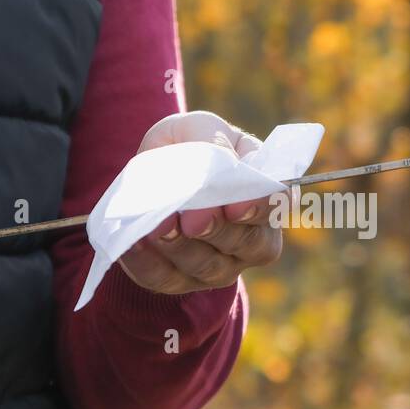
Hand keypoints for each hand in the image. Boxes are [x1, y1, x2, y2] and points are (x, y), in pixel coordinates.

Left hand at [117, 111, 283, 294]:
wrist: (152, 172)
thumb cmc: (188, 146)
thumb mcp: (200, 128)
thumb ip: (213, 139)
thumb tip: (222, 162)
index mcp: (264, 197)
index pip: (275, 208)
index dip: (260, 209)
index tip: (237, 206)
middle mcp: (250, 240)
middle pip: (245, 244)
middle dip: (217, 231)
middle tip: (193, 218)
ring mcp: (217, 266)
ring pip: (206, 266)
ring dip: (180, 247)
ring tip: (158, 226)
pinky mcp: (177, 280)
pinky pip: (164, 278)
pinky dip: (147, 262)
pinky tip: (134, 242)